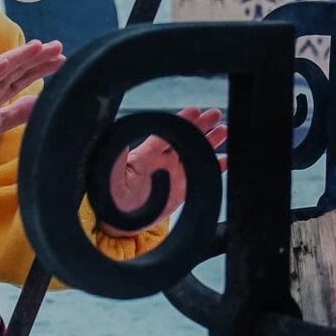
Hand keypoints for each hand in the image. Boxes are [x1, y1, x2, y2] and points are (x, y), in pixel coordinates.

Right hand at [0, 40, 65, 160]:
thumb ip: (18, 113)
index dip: (42, 67)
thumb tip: (42, 102)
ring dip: (19, 57)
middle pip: (17, 69)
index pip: (24, 76)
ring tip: (38, 46)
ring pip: (0, 69)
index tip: (62, 59)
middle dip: (37, 57)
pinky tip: (4, 61)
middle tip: (58, 45)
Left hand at [99, 107, 228, 236]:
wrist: (118, 225)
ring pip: (195, 154)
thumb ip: (117, 159)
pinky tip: (225, 160)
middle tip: (215, 114)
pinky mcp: (180, 191)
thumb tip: (119, 138)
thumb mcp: (111, 177)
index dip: (181, 121)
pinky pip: (200, 176)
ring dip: (209, 143)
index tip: (194, 111)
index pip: (166, 132)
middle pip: (184, 139)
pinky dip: (213, 168)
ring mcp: (172, 175)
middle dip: (200, 126)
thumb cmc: (110, 198)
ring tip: (224, 130)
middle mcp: (161, 162)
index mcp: (146, 155)